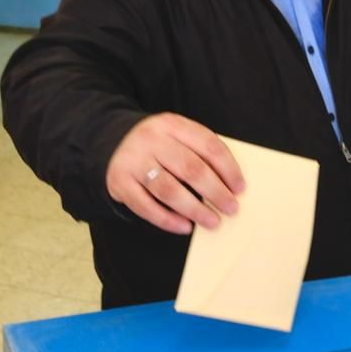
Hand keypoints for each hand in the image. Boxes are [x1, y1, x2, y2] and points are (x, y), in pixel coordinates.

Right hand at [106, 113, 245, 234]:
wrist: (110, 142)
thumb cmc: (156, 144)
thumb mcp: (176, 135)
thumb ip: (198, 151)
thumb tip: (229, 184)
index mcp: (172, 125)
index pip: (207, 145)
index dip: (228, 168)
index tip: (240, 188)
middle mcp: (152, 141)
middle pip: (190, 168)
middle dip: (215, 192)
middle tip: (231, 208)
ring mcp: (134, 162)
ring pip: (169, 190)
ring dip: (194, 209)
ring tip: (212, 221)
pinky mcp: (119, 183)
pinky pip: (145, 206)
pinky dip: (167, 219)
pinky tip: (185, 226)